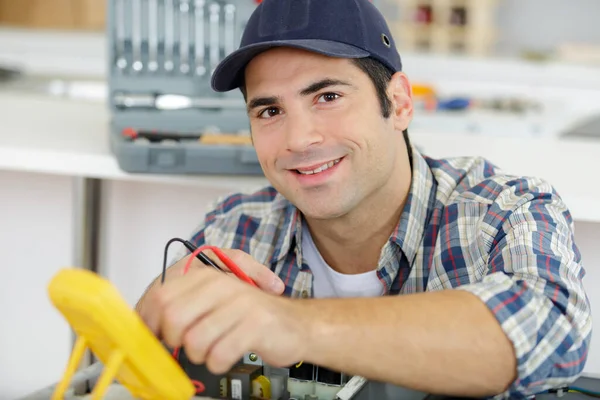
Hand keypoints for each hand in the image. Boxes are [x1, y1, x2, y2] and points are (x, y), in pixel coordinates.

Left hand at [139, 250, 308, 373]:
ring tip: (211, 351)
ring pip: (195, 340)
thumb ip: (183, 306)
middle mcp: (222, 285)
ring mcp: (240, 304)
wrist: (297, 324)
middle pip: (173, 317)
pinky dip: (218, 363)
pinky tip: (226, 357)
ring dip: (199, 355)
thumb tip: (145, 324)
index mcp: (207, 276)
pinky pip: (220, 354)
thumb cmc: (251, 317)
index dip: (152, 322)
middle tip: (187, 346)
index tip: (158, 336)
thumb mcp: (215, 302)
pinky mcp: (256, 325)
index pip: (161, 295)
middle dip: (174, 341)